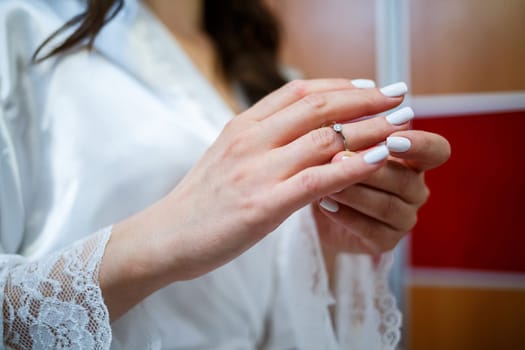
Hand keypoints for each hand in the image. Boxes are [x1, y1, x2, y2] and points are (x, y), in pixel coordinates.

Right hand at [102, 79, 409, 318]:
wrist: (165, 237)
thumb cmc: (200, 202)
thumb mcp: (228, 159)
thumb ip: (261, 142)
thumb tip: (301, 135)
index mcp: (241, 126)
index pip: (298, 91)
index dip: (339, 85)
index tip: (368, 87)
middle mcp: (250, 140)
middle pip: (318, 107)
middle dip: (365, 99)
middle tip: (399, 95)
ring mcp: (256, 171)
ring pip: (325, 138)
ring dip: (370, 129)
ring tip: (402, 124)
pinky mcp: (263, 205)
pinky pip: (318, 178)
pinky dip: (352, 165)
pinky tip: (379, 159)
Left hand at [314, 129, 450, 254]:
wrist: (314, 202)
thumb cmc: (332, 164)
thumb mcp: (341, 143)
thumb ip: (352, 131)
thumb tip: (349, 118)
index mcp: (413, 159)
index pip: (436, 151)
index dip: (420, 145)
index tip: (393, 138)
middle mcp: (415, 190)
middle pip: (404, 180)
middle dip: (370, 169)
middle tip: (338, 158)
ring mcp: (403, 218)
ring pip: (386, 206)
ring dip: (354, 193)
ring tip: (326, 183)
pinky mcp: (385, 242)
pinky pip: (370, 230)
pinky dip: (345, 216)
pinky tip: (324, 204)